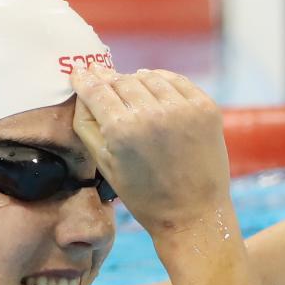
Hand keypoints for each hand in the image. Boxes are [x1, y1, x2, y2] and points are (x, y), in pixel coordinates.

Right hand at [70, 67, 230, 236]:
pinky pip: (176, 81)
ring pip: (148, 76)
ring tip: (130, 89)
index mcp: (122, 130)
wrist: (193, 213)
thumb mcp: (104, 163)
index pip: (96, 89)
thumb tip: (83, 90)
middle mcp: (152, 113)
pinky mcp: (205, 108)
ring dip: (135, 80)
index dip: (84, 78)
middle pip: (121, 80)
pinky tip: (154, 89)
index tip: (79, 71)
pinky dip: (161, 81)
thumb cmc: (143, 195)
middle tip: (102, 81)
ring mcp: (183, 108)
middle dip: (108, 81)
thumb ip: (86, 124)